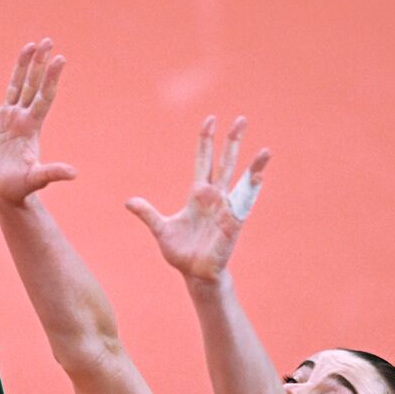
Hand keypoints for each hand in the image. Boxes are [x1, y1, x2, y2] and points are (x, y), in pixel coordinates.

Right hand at [0, 39, 75, 203]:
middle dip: (39, 63)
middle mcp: (21, 118)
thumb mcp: (36, 179)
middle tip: (48, 41)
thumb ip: (52, 173)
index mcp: (31, 126)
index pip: (43, 96)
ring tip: (29, 45)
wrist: (5, 191)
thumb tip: (73, 173)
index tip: (60, 58)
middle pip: (32, 84)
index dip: (52, 78)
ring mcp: (7, 118)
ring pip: (14, 85)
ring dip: (21, 65)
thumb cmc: (20, 187)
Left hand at [126, 117, 270, 282]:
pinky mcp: (233, 223)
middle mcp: (215, 197)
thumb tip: (128, 202)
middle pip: (225, 162)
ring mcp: (226, 208)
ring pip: (241, 181)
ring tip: (266, 150)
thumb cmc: (180, 252)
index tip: (210, 119)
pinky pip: (244, 204)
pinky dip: (252, 190)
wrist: (195, 274)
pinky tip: (260, 177)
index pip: (203, 160)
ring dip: (254, 165)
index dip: (206, 140)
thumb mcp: (160, 229)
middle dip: (233, 141)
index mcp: (197, 194)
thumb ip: (147, 213)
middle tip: (241, 119)